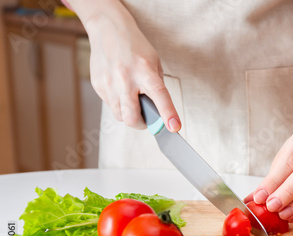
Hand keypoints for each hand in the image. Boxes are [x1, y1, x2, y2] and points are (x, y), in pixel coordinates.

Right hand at [85, 11, 179, 130]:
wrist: (108, 29)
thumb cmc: (135, 47)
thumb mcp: (154, 63)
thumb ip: (156, 86)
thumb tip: (157, 112)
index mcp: (145, 71)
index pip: (159, 96)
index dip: (168, 114)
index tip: (174, 127)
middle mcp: (125, 79)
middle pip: (132, 118)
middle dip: (141, 124)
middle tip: (146, 119)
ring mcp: (109, 84)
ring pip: (119, 115)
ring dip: (128, 114)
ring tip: (132, 100)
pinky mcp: (98, 85)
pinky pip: (110, 105)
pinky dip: (118, 103)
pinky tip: (120, 89)